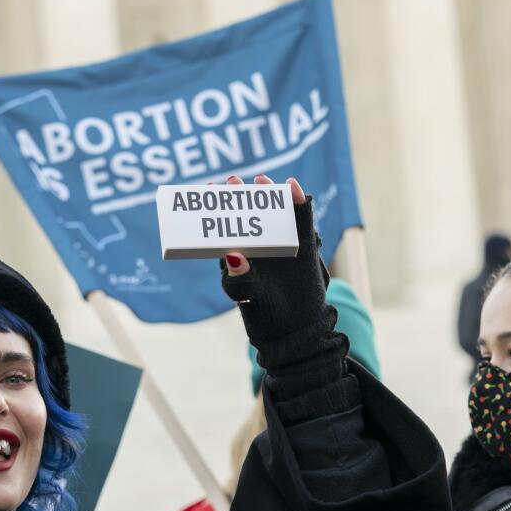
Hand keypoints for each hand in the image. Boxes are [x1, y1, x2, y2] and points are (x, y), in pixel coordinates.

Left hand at [219, 175, 329, 347]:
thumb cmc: (265, 315)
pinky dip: (298, 202)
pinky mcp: (304, 242)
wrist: (298, 329)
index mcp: (238, 253)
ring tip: (262, 180)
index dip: (215, 206)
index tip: (206, 189)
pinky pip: (300, 218)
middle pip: (247, 212)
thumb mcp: (247, 299)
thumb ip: (240, 280)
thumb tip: (235, 256)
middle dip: (239, 196)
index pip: (224, 225)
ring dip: (268, 193)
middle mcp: (258, 243)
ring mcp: (281, 240)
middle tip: (233, 182)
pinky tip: (293, 187)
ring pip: (273, 210)